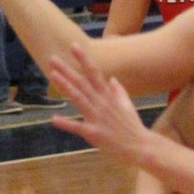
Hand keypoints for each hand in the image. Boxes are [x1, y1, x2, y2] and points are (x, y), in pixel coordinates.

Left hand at [48, 47, 156, 166]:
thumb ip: (118, 91)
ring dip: (66, 86)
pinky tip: (54, 119)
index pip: (94, 73)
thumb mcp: (127, 105)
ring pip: (79, 98)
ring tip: (52, 75)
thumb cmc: (132, 126)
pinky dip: (66, 123)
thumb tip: (111, 78)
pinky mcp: (94, 133)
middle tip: (52, 58)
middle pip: (82, 83)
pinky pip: (78, 127)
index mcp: (108, 96)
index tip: (73, 46)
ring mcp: (97, 117)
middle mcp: (102, 103)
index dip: (83, 59)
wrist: (141, 147)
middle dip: (67, 70)